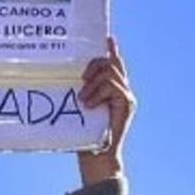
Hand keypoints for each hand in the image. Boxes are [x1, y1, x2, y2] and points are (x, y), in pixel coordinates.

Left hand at [78, 36, 134, 185]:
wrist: (96, 157)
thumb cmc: (84, 136)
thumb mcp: (80, 110)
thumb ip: (81, 94)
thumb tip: (66, 83)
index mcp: (113, 91)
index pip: (114, 64)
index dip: (111, 50)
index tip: (107, 37)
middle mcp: (123, 91)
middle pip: (110, 63)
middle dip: (93, 66)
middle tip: (80, 79)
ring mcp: (127, 96)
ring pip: (109, 73)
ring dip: (92, 83)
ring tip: (82, 99)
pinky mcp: (127, 103)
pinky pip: (112, 86)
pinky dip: (98, 93)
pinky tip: (88, 105)